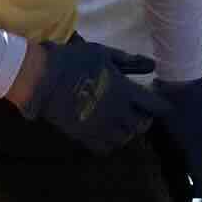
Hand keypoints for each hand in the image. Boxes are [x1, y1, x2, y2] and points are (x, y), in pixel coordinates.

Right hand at [10, 34, 158, 152]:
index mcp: (125, 91)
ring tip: (119, 121)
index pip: (156, 107)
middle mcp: (118, 113)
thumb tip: (153, 65)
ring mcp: (101, 127)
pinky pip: (106, 148)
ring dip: (126, 131)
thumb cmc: (74, 60)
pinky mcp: (85, 137)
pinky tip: (104, 131)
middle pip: (142, 125)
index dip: (159, 105)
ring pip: (125, 138)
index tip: (156, 103)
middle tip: (136, 111)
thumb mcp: (103, 53)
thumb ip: (130, 61)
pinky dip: (109, 142)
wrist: (43, 78)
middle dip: (143, 119)